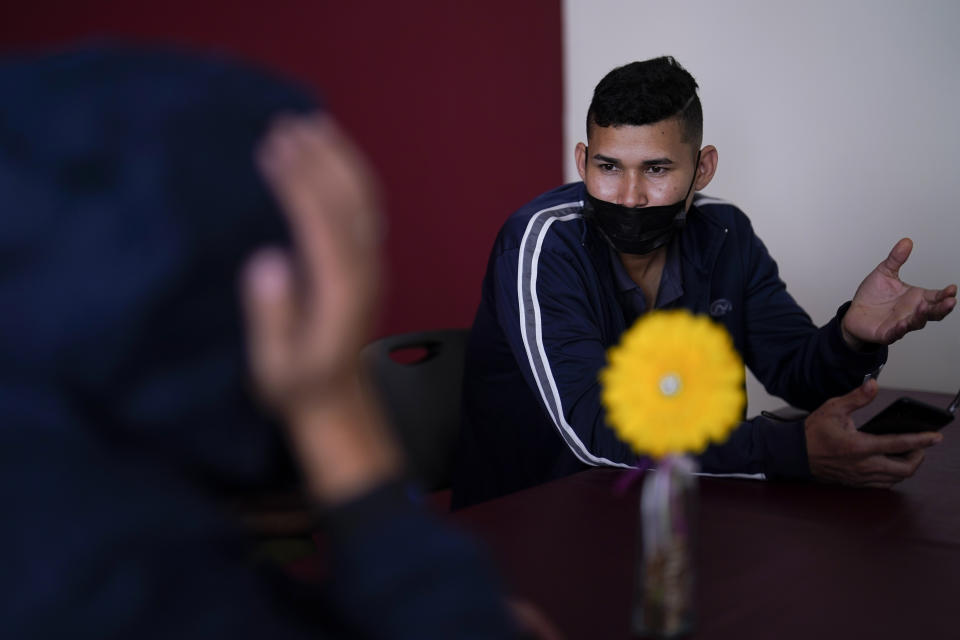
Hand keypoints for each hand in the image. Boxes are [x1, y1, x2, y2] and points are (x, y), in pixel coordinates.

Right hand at [244, 113, 381, 414]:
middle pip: (347, 202)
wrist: (339, 403)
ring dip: (339, 159)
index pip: (322, 224)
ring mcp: (371, 267)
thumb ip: (271, 317)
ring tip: (310, 123)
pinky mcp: (369, 265)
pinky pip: (366, 210)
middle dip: (317, 159)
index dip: (299, 184)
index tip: (273, 149)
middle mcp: (364, 273)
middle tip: (283, 124)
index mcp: (339, 294)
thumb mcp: (274, 365)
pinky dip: (351, 175)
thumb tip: (268, 261)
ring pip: (363, 201)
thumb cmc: (297, 386)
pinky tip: (331, 155)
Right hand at [804, 379, 942, 487]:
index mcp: (859, 446)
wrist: (795, 454)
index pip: (899, 444)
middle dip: (918, 457)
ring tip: (908, 453)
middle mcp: (863, 465)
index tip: (936, 437)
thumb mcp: (833, 408)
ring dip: (907, 467)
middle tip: (920, 446)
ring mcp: (860, 477)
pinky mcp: (856, 483)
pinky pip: (884, 484)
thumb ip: (856, 398)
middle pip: (905, 469)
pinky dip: (894, 475)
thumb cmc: (813, 432)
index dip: (921, 440)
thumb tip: (874, 385)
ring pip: (896, 479)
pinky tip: (891, 464)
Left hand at [842, 238, 956, 348]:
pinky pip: (896, 333)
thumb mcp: (884, 273)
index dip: (945, 294)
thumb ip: (896, 259)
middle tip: (950, 301)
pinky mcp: (887, 333)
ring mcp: (901, 323)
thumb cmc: (872, 295)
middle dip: (943, 307)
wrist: (854, 313)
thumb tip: (906, 241)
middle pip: (933, 312)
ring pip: (916, 323)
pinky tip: (902, 325)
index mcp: (915, 297)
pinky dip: (900, 330)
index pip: (935, 296)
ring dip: (922, 316)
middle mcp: (912, 312)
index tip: (952, 289)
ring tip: (924, 308)